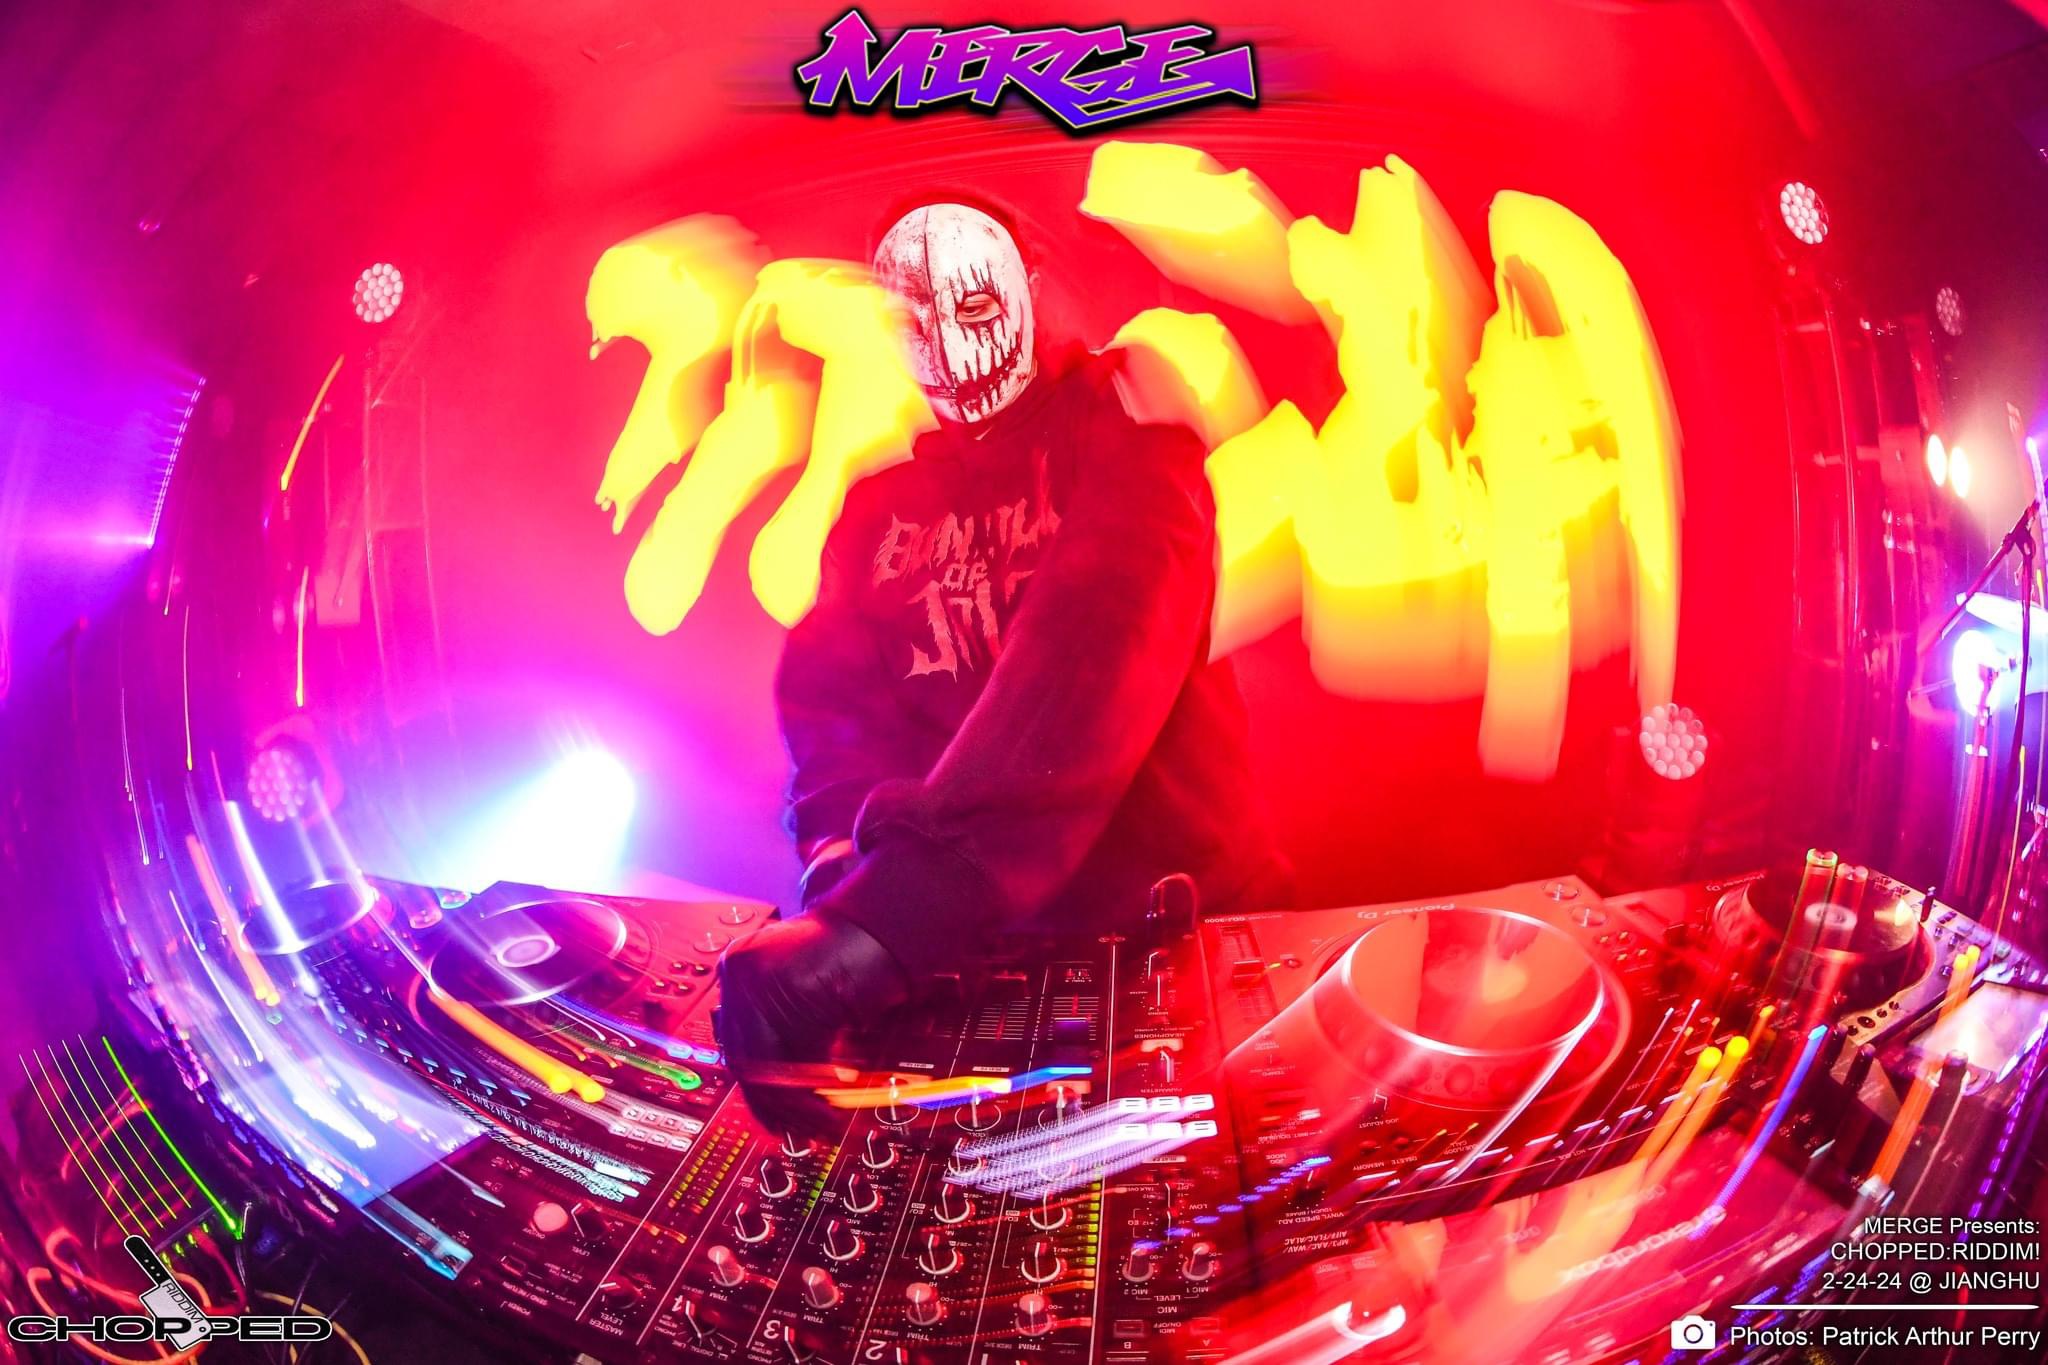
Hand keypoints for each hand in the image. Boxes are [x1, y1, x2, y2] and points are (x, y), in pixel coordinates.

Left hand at [715, 912, 909, 1133]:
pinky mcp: (793, 990)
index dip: (757, 1087)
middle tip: (797, 1128)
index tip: (773, 1114)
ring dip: (800, 1102)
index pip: (735, 1043)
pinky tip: (841, 1087)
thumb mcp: (804, 989)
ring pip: (768, 1066)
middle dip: (776, 1103)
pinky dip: (820, 1081)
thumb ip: (781, 1023)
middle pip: (745, 1059)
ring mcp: (763, 979)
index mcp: (739, 966)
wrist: (886, 919)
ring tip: (825, 1119)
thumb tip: (771, 1082)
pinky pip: (799, 1055)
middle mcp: (741, 970)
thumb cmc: (855, 952)